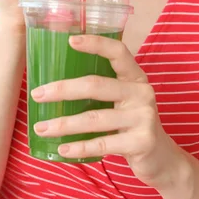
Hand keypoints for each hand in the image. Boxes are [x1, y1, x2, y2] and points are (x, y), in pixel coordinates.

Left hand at [31, 35, 186, 188]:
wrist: (162, 158)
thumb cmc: (132, 124)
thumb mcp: (124, 100)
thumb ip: (101, 89)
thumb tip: (54, 84)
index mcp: (135, 77)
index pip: (118, 52)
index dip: (96, 44)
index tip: (70, 40)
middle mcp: (142, 93)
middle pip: (96, 85)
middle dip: (62, 89)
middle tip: (37, 94)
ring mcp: (143, 118)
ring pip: (94, 118)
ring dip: (63, 124)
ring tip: (41, 128)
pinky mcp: (141, 142)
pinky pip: (102, 144)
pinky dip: (79, 148)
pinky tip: (62, 149)